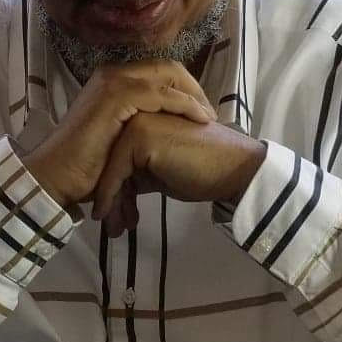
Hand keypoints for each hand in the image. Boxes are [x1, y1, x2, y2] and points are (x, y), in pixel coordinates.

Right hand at [18, 61, 216, 211]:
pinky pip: (162, 93)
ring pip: (168, 75)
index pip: (159, 72)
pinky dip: (184, 104)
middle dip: (193, 88)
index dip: (184, 88)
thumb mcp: (119, 138)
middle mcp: (112, 74)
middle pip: (167, 67)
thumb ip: (139, 125)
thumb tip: (167, 129)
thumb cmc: (86, 166)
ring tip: (209, 118)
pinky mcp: (116, 96)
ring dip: (193, 95)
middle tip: (210, 114)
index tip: (202, 113)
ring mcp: (112, 82)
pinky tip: (199, 119)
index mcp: (112, 81)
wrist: (58, 176)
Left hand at [90, 113, 267, 237]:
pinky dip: (109, 196)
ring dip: (110, 201)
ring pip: (109, 167)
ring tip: (115, 228)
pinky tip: (108, 215)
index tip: (111, 215)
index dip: (114, 187)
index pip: (117, 155)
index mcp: (145, 117)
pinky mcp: (140, 135)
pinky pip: (115, 171)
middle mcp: (138, 113)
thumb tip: (117, 191)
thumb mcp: (162, 172)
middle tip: (113, 226)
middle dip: (111, 196)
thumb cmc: (204, 172)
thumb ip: (139, 173)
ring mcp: (137, 121)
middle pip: (111, 160)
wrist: (234, 170)